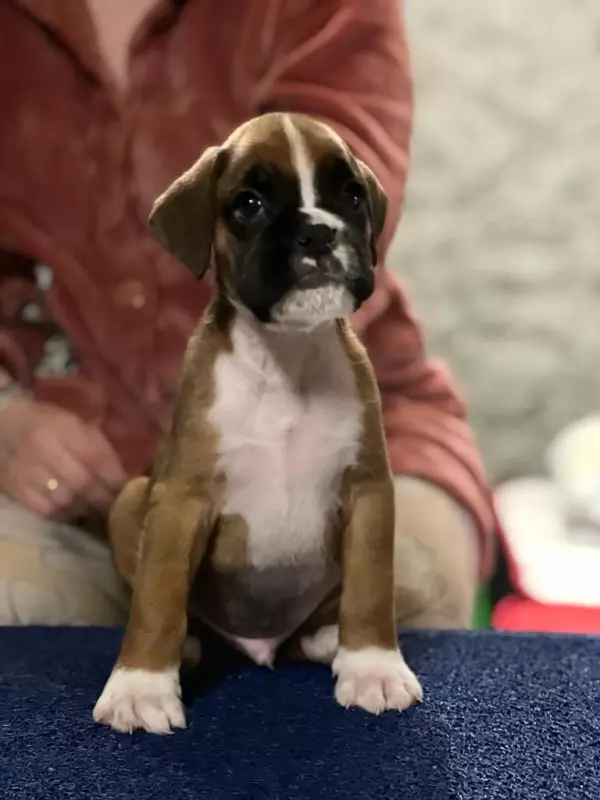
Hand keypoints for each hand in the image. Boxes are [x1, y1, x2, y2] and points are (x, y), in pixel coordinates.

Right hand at [0, 398, 126, 519]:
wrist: (1, 428)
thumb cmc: (48, 425)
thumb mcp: (75, 424)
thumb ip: (98, 447)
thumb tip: (123, 478)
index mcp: (63, 428)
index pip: (96, 457)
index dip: (115, 478)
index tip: (128, 491)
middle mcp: (44, 448)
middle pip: (82, 483)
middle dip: (104, 499)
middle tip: (116, 509)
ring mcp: (26, 470)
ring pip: (65, 500)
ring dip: (86, 509)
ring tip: (97, 511)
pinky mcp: (15, 488)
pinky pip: (47, 510)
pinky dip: (65, 514)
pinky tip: (74, 512)